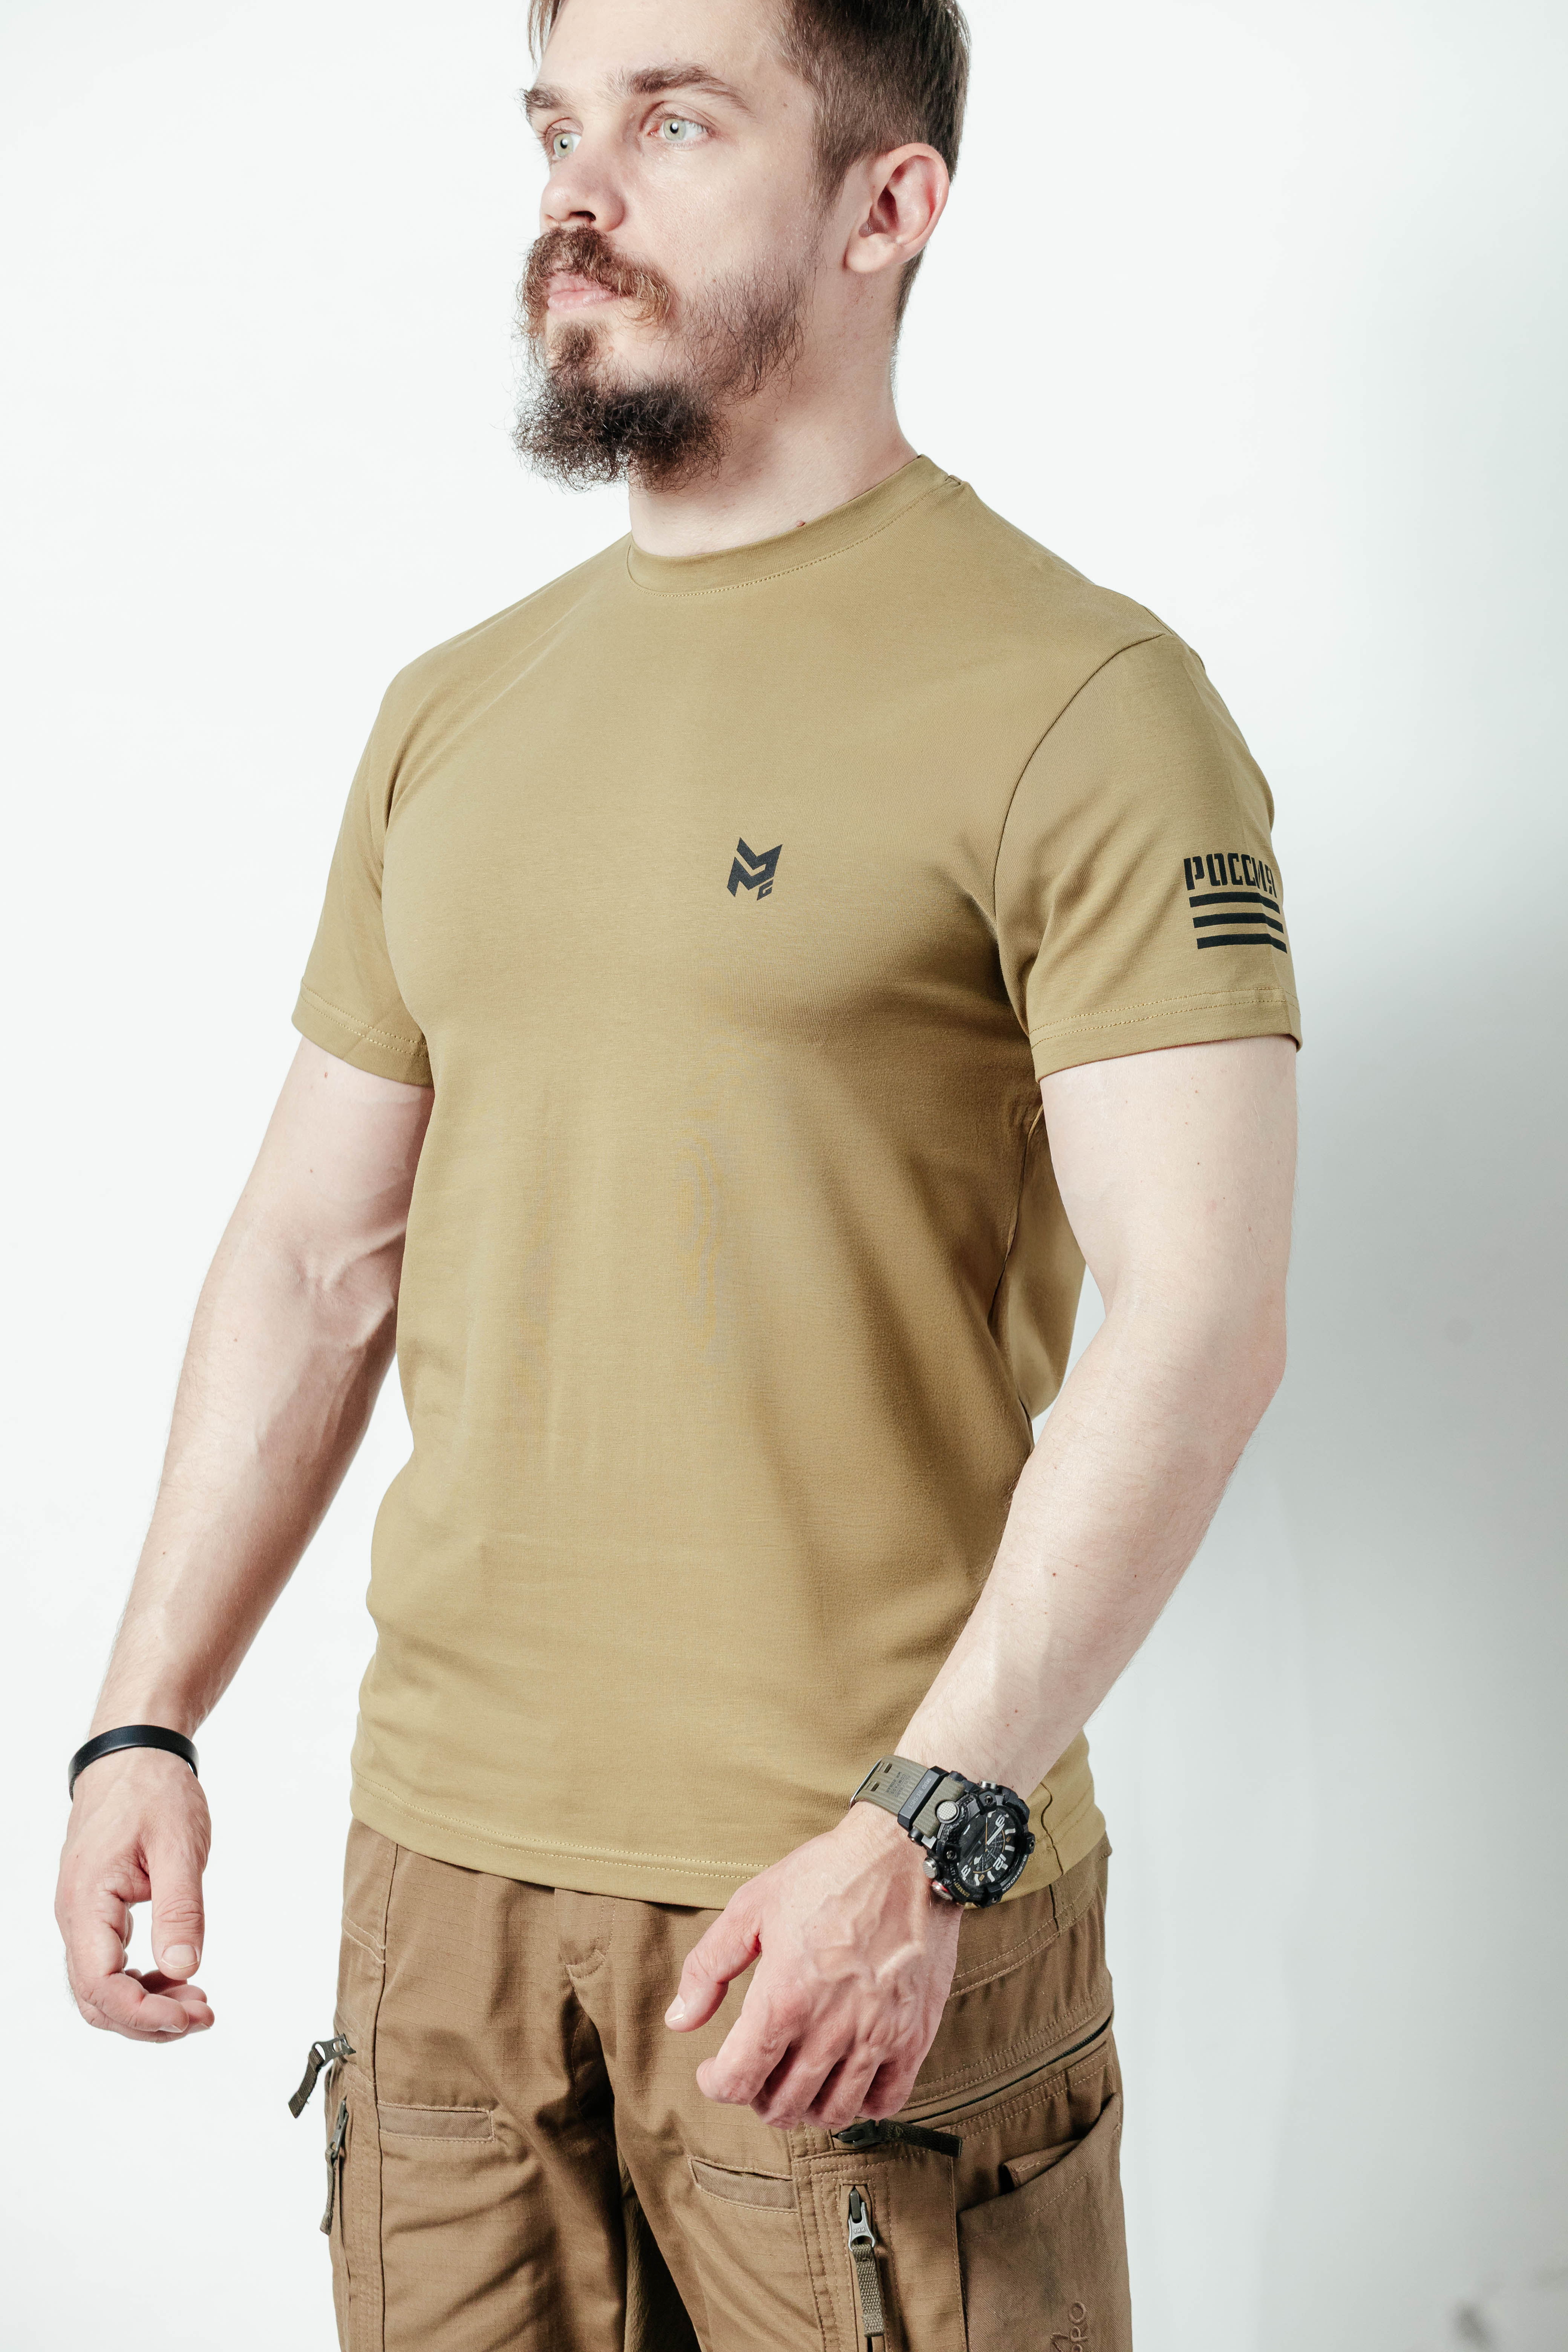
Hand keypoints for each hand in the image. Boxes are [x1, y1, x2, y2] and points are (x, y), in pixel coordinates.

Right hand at [55, 1747, 214, 2040]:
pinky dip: (141, 1984)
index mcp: (87, 1901)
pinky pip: (108, 1966)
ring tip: (197, 2003)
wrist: (132, 1755)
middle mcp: (75, 1916)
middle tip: (204, 2016)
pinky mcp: (98, 1913)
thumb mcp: (178, 1844)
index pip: (100, 1985)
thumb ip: (180, 1909)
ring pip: (101, 1989)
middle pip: (97, 2000)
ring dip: (147, 2006)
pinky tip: (178, 1978)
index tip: (191, 2017)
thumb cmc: (152, 1790)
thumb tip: (185, 1969)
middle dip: (149, 2020)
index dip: (144, 2013)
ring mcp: (83, 1916)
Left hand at [665, 1802, 961, 2131]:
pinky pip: (887, 2100)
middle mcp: (830, 2028)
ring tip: (798, 2080)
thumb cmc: (826, 1874)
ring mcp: (877, 2036)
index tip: (714, 2071)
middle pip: (782, 2106)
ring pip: (832, 2112)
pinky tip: (848, 2081)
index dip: (716, 2084)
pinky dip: (862, 2104)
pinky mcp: (914, 2034)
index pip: (737, 2082)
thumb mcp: (751, 1906)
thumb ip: (708, 1967)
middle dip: (757, 2098)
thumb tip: (679, 2020)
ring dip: (806, 2107)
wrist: (905, 1855)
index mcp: (784, 1998)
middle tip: (757, 2072)